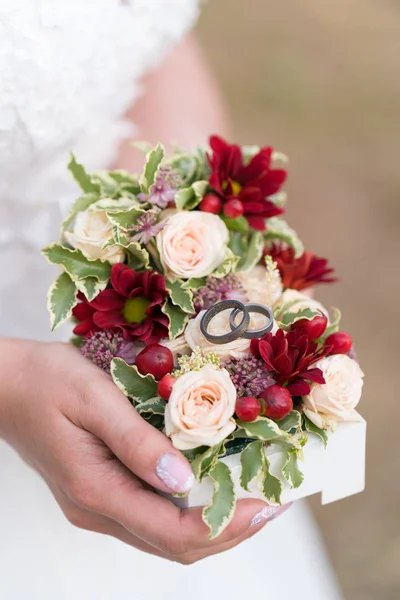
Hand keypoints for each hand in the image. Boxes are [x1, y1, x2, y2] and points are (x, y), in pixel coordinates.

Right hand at [0, 339, 289, 563]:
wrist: (6, 384)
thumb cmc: (47, 382)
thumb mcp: (93, 398)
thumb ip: (137, 442)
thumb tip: (184, 482)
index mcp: (96, 489)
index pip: (173, 531)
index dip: (226, 525)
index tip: (268, 506)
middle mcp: (98, 510)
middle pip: (174, 544)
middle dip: (229, 532)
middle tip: (272, 506)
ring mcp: (97, 506)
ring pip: (165, 536)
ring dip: (212, 525)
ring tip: (252, 499)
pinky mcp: (99, 492)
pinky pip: (152, 517)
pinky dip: (188, 512)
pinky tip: (209, 487)